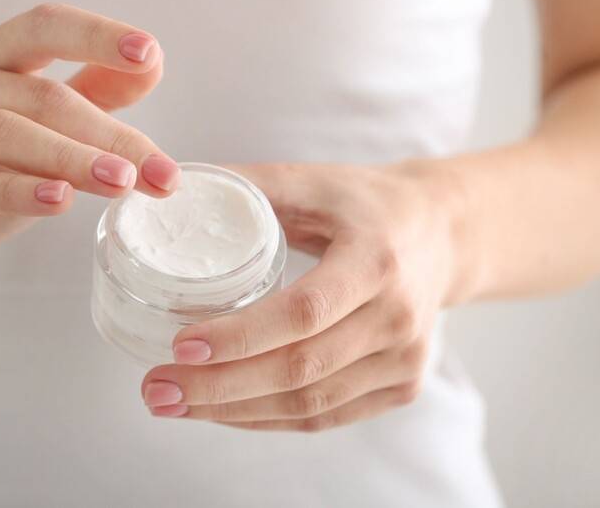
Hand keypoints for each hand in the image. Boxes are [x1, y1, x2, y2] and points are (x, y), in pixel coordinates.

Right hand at [0, 3, 178, 290]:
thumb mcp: (42, 132)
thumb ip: (91, 96)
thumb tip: (150, 66)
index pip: (45, 28)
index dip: (96, 37)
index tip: (149, 54)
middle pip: (41, 95)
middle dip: (109, 135)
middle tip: (159, 172)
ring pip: (7, 134)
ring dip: (72, 159)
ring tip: (122, 183)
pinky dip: (19, 191)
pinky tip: (59, 199)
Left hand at [141, 162, 459, 430]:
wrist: (443, 235)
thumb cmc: (368, 204)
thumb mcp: (315, 180)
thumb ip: (248, 185)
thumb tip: (169, 186)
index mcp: (376, 260)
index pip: (304, 311)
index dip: (241, 336)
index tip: (179, 344)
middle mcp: (398, 317)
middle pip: (301, 369)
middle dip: (219, 385)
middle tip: (156, 388)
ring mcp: (404, 359)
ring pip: (309, 402)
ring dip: (234, 411)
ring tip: (173, 402)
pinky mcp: (401, 386)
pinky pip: (325, 416)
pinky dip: (267, 418)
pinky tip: (221, 411)